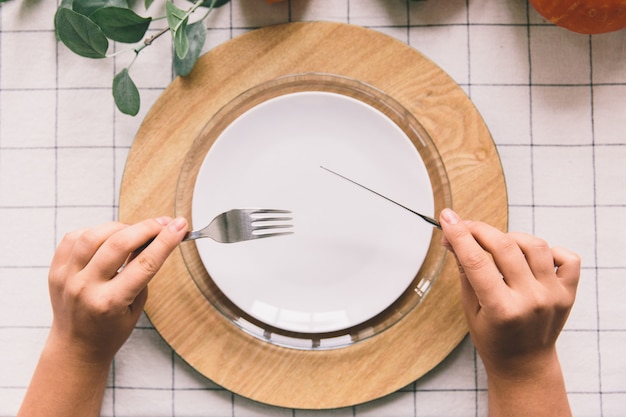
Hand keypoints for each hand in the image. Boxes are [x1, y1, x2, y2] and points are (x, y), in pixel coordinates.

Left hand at [47, 216, 187, 363]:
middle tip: (164, 223)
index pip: (144, 264)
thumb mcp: (136, 306)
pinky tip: (110, 236)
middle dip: (147, 228)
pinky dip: (96, 231)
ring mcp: (66, 278)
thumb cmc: (111, 330)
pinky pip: (74, 237)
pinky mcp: (55, 270)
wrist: (76, 347)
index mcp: (109, 303)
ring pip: (94, 235)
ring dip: (121, 227)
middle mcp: (84, 288)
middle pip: (119, 243)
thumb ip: (143, 272)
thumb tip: (153, 238)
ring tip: (136, 231)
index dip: (165, 242)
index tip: (179, 226)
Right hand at [438, 209, 579, 378]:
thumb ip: (465, 272)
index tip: (447, 217)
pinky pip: (567, 258)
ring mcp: (553, 296)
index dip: (459, 235)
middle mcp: (531, 300)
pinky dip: (550, 250)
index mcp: (502, 309)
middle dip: (479, 230)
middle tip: (465, 226)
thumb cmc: (493, 339)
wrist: (525, 365)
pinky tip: (531, 257)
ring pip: (534, 245)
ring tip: (497, 245)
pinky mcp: (568, 293)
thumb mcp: (470, 309)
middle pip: (504, 246)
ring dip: (511, 237)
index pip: (476, 261)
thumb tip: (454, 239)